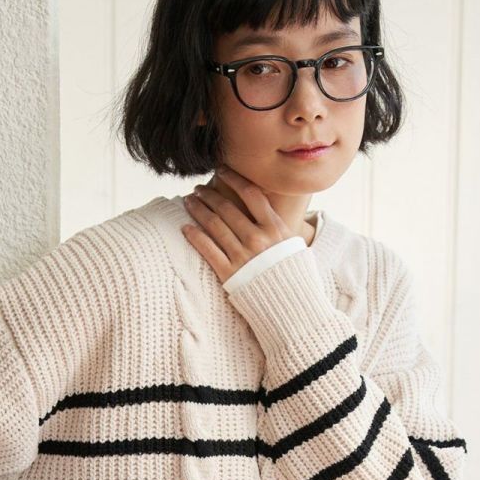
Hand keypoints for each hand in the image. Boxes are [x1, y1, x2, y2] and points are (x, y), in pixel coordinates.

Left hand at [181, 166, 296, 284]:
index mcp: (275, 228)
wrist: (293, 308)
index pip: (251, 193)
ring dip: (198, 210)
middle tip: (198, 188)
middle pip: (227, 208)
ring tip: (189, 202)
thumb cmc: (294, 277)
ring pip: (214, 225)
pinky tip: (186, 227)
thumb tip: (266, 208)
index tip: (221, 170)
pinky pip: (208, 250)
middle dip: (209, 195)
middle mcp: (258, 239)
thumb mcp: (293, 245)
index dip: (233, 178)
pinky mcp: (230, 274)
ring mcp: (242, 256)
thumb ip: (277, 226)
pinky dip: (195, 236)